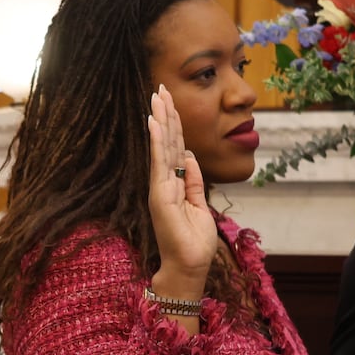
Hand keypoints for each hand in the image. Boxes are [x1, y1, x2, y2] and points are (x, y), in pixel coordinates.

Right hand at [146, 85, 215, 292]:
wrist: (189, 266)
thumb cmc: (194, 242)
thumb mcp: (200, 205)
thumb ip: (195, 181)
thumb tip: (190, 156)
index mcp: (173, 184)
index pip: (173, 147)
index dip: (172, 124)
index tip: (169, 101)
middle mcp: (163, 182)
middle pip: (165, 141)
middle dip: (164, 113)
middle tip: (160, 87)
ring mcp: (159, 186)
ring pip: (161, 145)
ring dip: (159, 119)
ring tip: (156, 95)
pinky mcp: (159, 193)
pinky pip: (158, 160)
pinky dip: (156, 139)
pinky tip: (154, 120)